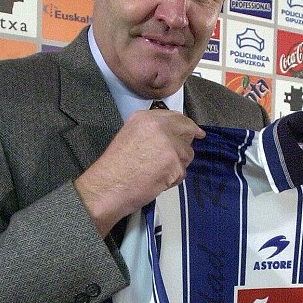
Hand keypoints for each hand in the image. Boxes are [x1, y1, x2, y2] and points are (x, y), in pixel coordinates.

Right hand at [74, 109, 204, 236]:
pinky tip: (157, 182)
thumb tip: (173, 136)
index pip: (175, 116)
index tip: (194, 130)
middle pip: (187, 129)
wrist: (108, 186)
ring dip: (179, 164)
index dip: (186, 124)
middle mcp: (159, 126)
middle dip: (190, 139)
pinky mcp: (174, 163)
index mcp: (145, 118)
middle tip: (191, 147)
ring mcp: (169, 144)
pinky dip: (173, 179)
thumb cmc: (114, 167)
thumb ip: (152, 132)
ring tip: (159, 172)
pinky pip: (182, 172)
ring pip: (187, 153)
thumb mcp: (130, 136)